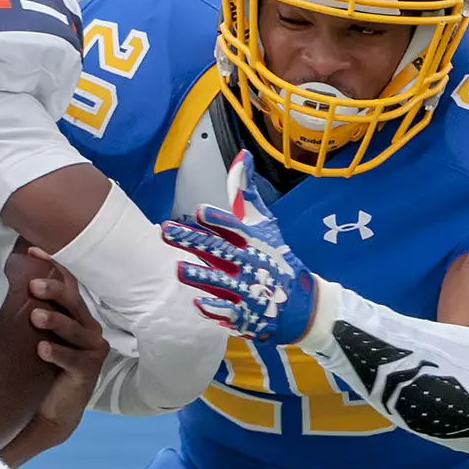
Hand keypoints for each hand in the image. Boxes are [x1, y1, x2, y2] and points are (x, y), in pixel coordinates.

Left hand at [0, 248, 108, 466]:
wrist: (56, 410)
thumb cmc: (46, 366)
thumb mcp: (40, 333)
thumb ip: (34, 308)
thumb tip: (11, 278)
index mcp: (78, 314)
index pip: (70, 283)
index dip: (55, 266)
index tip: (33, 251)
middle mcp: (89, 327)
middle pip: (75, 302)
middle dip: (55, 291)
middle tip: (33, 286)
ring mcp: (92, 349)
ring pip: (75, 329)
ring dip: (55, 321)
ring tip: (35, 317)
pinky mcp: (89, 371)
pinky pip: (73, 359)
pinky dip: (58, 352)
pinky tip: (42, 349)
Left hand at [162, 150, 317, 343]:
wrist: (302, 301)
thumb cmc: (277, 257)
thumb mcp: (265, 224)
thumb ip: (247, 193)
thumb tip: (242, 155)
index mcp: (253, 240)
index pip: (234, 227)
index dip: (218, 220)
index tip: (201, 211)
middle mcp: (249, 262)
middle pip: (218, 250)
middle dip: (193, 241)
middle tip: (167, 231)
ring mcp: (247, 289)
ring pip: (220, 281)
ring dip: (200, 275)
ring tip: (179, 269)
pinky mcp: (245, 312)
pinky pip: (228, 311)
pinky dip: (214, 308)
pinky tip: (198, 302)